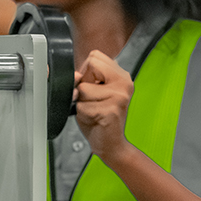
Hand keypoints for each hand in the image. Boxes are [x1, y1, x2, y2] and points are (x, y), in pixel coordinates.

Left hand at [74, 50, 134, 164]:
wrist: (112, 145)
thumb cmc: (100, 118)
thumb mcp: (93, 93)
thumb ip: (85, 79)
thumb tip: (75, 76)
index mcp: (122, 76)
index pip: (94, 56)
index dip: (86, 72)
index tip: (94, 88)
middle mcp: (124, 83)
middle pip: (89, 67)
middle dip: (84, 85)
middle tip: (95, 101)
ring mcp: (119, 96)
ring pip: (82, 89)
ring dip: (82, 103)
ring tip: (94, 111)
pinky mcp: (111, 110)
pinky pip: (82, 106)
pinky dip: (83, 115)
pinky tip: (95, 120)